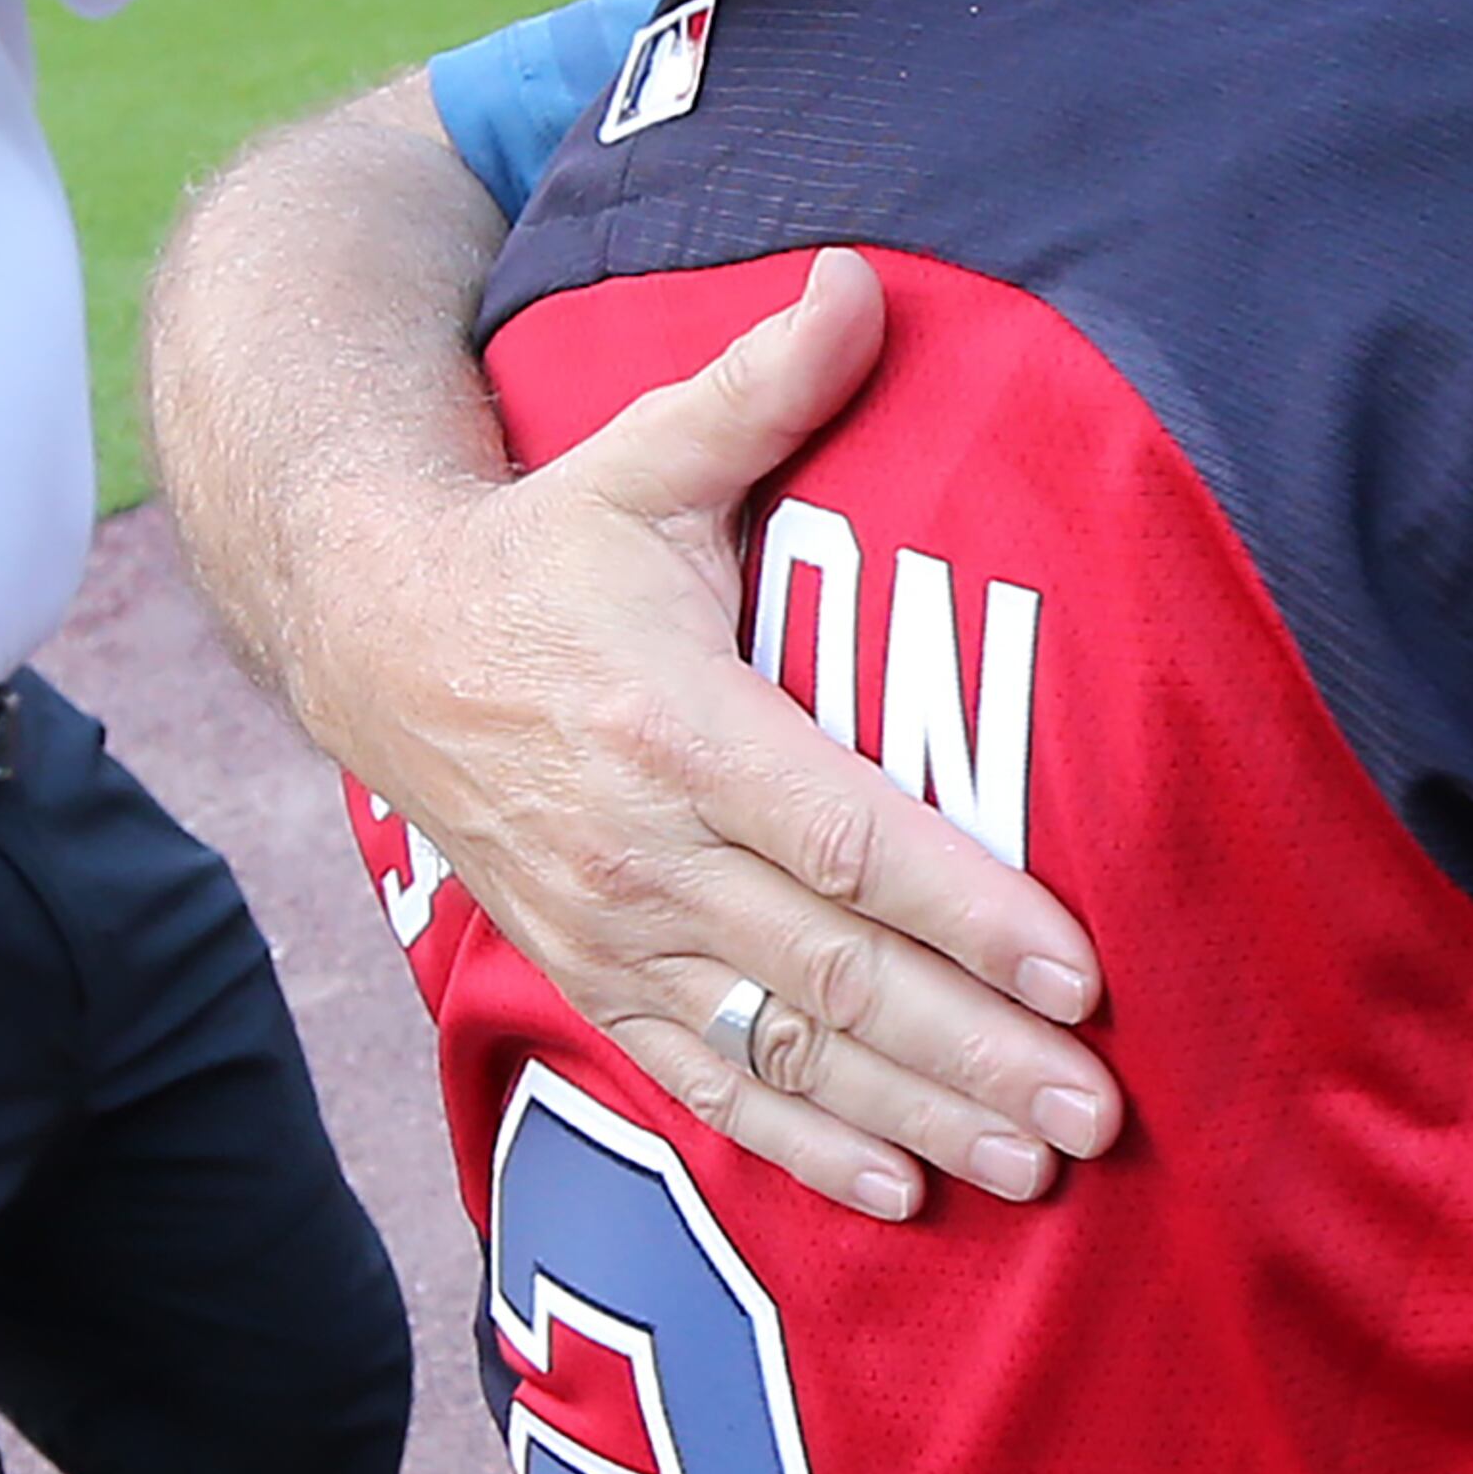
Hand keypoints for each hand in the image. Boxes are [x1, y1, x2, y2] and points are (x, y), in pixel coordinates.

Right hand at [365, 251, 1124, 1216]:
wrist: (373, 632)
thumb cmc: (550, 538)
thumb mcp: (646, 450)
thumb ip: (766, 380)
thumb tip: (863, 278)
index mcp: (676, 724)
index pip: (848, 841)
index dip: (968, 912)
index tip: (1080, 971)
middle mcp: (644, 849)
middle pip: (833, 976)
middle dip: (973, 1050)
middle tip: (1099, 1108)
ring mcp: (613, 930)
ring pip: (781, 1051)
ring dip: (914, 1116)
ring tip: (1038, 1165)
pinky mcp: (590, 976)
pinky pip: (703, 1084)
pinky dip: (802, 1149)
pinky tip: (901, 1195)